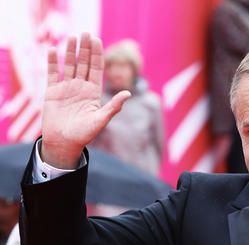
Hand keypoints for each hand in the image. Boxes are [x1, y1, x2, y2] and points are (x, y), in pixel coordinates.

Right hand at [41, 32, 130, 167]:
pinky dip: (52, 62)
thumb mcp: (101, 120)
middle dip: (85, 49)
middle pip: (84, 64)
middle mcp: (81, 88)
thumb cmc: (84, 134)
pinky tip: (53, 50)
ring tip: (72, 37)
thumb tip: (129, 93)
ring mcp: (66, 88)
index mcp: (93, 93)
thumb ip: (114, 106)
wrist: (64, 143)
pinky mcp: (53, 92)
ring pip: (69, 65)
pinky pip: (52, 73)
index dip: (97, 55)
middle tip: (85, 32)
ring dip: (70, 51)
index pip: (96, 69)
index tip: (97, 40)